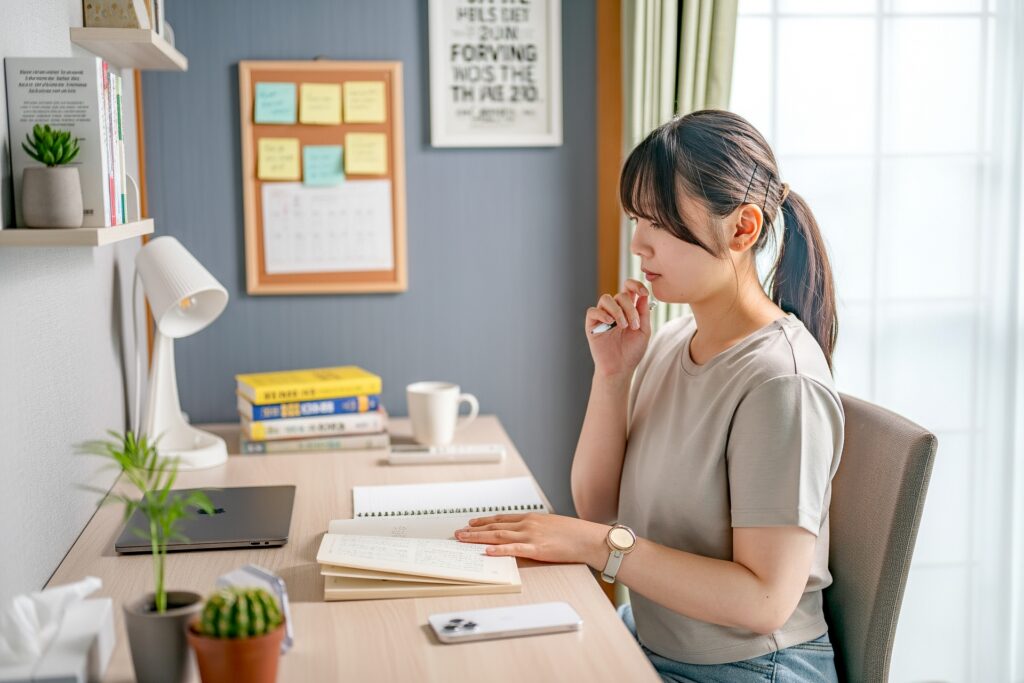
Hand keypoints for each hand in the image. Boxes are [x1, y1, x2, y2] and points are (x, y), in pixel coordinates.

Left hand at [454, 513, 609, 567]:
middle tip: (458, 533)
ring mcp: (531, 536)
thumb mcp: (551, 526)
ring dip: (478, 538)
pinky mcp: (536, 548)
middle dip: (474, 530)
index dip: (484, 522)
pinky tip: (487, 551)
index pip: (502, 519)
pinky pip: (513, 549)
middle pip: (495, 526)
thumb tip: (524, 535)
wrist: (588, 538)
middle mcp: (527, 524)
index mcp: (531, 518)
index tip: (471, 523)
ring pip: (498, 536)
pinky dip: (499, 550)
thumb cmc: (574, 534)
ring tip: (463, 540)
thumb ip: (536, 529)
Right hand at [586, 279, 652, 376]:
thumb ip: (644, 313)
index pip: (629, 288)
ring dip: (617, 311)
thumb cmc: (632, 352)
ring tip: (622, 326)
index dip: (636, 285)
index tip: (644, 292)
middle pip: (621, 295)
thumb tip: (644, 294)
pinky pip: (593, 311)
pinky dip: (602, 314)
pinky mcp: (592, 324)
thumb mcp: (644, 331)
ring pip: (606, 299)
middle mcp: (615, 310)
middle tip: (634, 326)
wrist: (620, 368)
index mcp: (628, 309)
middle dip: (630, 308)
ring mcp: (602, 316)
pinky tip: (610, 323)